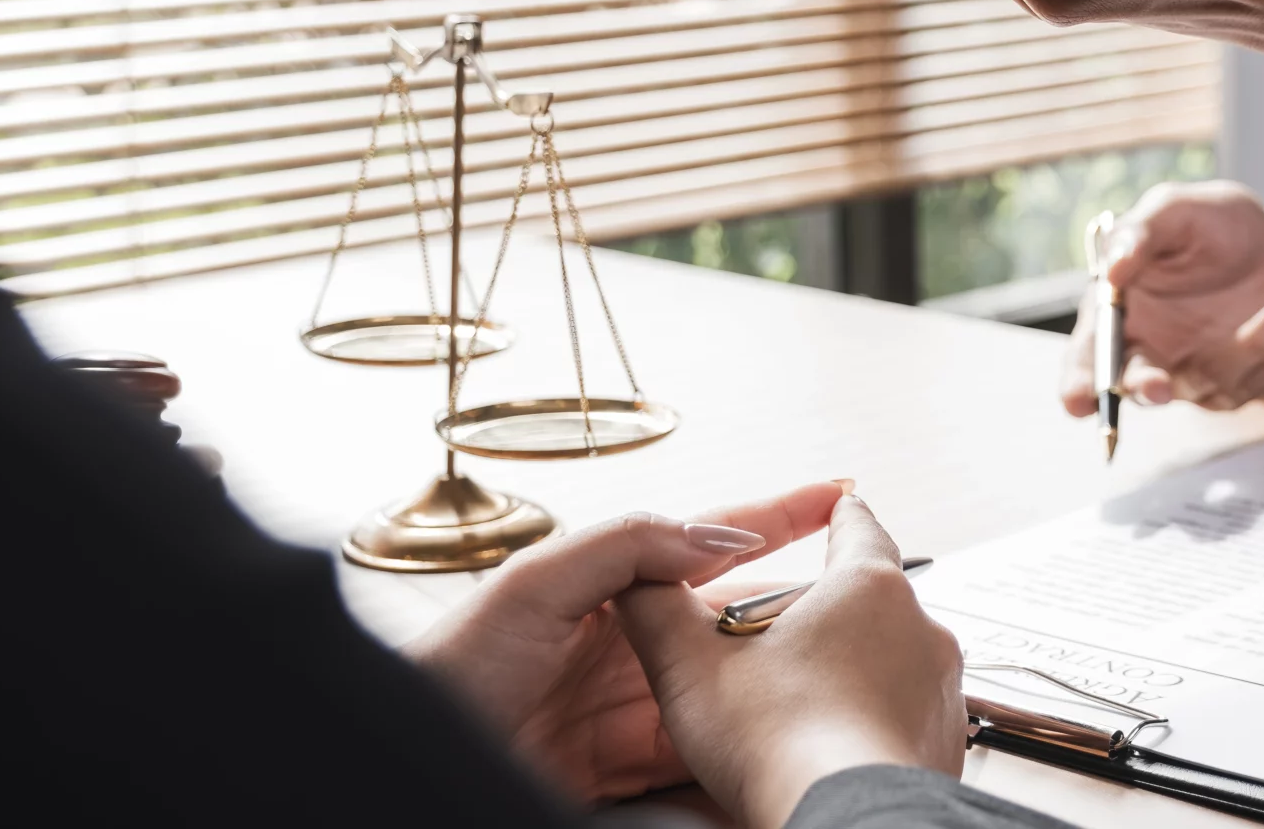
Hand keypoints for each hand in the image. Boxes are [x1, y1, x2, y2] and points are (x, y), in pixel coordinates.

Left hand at [403, 483, 844, 802]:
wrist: (407, 762)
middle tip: (856, 616)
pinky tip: (770, 755)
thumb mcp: (531, 585)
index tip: (840, 495)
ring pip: (728, 694)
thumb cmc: (445, 672)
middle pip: (736, 624)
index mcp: (613, 584)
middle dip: (795, 617)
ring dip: (774, 693)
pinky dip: (738, 760)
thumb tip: (717, 537)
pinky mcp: (623, 767)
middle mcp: (630, 641)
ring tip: (829, 688)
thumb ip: (625, 546)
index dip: (778, 515)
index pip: (713, 540)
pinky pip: (699, 761)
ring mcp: (629, 705)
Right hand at [617, 493, 966, 828]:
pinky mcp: (944, 741)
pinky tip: (833, 747)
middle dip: (827, 617)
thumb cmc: (779, 743)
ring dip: (853, 672)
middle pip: (870, 601)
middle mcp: (921, 628)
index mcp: (868, 587)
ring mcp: (942, 688)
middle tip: (777, 648)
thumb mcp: (691, 665)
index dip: (838, 514)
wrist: (844, 818)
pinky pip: (905, 715)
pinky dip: (873, 722)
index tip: (836, 505)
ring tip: (799, 708)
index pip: (858, 525)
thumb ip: (657, 609)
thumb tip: (634, 584)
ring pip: (892, 660)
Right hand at [1063, 181, 1263, 412]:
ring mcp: (1193, 371)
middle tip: (1158, 389)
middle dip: (1144, 389)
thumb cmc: (1214, 224)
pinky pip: (1252, 383)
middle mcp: (1149, 349)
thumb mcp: (1178, 210)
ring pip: (1209, 382)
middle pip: (1135, 387)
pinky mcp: (1235, 382)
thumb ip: (1142, 233)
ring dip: (1252, 346)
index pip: (1088, 355)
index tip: (1076, 400)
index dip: (1077, 382)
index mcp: (1118, 311)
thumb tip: (1114, 269)